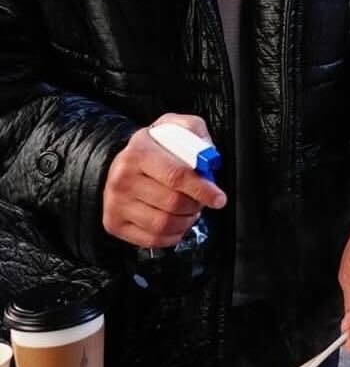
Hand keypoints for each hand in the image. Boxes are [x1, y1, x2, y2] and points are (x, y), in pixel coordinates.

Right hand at [102, 113, 226, 247]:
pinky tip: (176, 222)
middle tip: (201, 200)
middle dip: (196, 204)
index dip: (202, 189)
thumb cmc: (155, 147)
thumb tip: (209, 157)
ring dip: (185, 221)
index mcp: (140, 151)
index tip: (218, 198)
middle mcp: (123, 178)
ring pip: (163, 224)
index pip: (176, 175)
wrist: (122, 162)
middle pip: (173, 203)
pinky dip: (172, 235)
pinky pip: (152, 239)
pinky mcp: (114, 223)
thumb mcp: (176, 127)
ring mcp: (116, 203)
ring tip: (188, 210)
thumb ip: (195, 134)